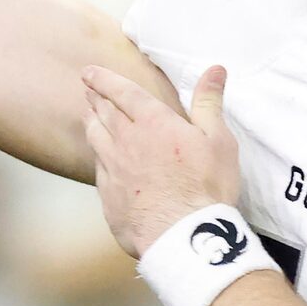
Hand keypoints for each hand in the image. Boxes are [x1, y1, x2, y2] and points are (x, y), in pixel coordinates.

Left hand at [83, 64, 242, 257]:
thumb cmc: (205, 187)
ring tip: (88, 115)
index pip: (122, 92)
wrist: (181, 236)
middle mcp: (126, 141)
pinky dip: (97, 155)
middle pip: (104, 113)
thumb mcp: (218, 140)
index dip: (105, 80)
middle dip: (95, 97)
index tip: (90, 72)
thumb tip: (215, 69)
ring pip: (95, 138)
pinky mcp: (108, 196)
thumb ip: (209, 102)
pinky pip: (98, 168)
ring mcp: (113, 169)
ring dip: (91, 122)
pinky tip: (99, 157)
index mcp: (152, 122)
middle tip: (88, 89)